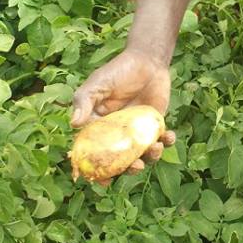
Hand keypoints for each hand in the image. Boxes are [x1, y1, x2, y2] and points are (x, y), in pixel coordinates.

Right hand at [70, 49, 175, 174]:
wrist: (145, 60)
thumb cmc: (117, 71)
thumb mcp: (97, 84)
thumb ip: (84, 102)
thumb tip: (74, 124)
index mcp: (98, 128)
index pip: (95, 154)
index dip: (98, 170)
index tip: (103, 181)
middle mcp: (117, 134)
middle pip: (121, 161)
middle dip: (129, 169)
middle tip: (136, 166)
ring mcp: (137, 132)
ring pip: (143, 154)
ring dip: (150, 158)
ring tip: (155, 148)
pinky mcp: (155, 126)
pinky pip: (161, 140)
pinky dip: (166, 143)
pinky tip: (168, 137)